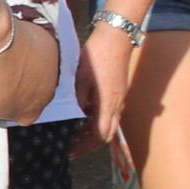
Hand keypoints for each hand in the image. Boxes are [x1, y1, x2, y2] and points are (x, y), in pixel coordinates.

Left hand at [79, 20, 136, 150]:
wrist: (116, 38)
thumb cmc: (97, 56)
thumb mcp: (81, 78)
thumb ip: (78, 99)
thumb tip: (74, 116)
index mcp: (108, 104)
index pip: (100, 135)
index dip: (85, 146)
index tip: (70, 150)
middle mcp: (117, 105)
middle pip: (106, 134)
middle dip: (89, 144)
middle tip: (71, 147)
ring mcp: (119, 99)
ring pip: (109, 124)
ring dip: (93, 132)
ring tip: (74, 134)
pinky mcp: (118, 92)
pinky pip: (109, 113)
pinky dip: (97, 119)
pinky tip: (83, 115)